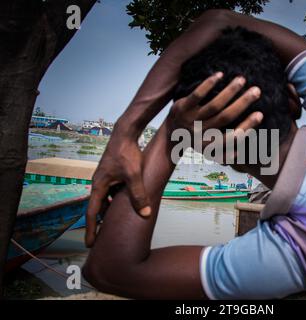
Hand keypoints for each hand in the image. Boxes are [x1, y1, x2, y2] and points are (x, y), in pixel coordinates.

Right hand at [85, 132, 149, 246]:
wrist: (126, 134)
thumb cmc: (128, 153)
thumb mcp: (134, 176)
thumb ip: (139, 195)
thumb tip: (145, 214)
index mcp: (99, 186)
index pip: (92, 213)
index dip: (91, 229)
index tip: (89, 243)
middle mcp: (98, 182)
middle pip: (97, 207)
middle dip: (99, 222)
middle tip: (102, 237)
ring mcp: (104, 177)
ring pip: (105, 199)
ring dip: (109, 210)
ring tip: (115, 223)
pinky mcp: (111, 173)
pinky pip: (111, 191)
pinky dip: (116, 200)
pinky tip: (126, 204)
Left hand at [167, 72, 263, 155]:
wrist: (170, 135)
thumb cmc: (198, 141)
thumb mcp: (210, 152)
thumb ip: (226, 155)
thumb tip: (242, 152)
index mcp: (210, 146)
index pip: (233, 137)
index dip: (248, 126)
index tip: (260, 114)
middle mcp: (200, 134)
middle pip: (225, 117)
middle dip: (243, 103)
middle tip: (257, 91)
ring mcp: (190, 120)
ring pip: (214, 105)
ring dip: (230, 91)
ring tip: (242, 79)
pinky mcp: (182, 108)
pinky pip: (197, 95)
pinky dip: (209, 84)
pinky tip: (220, 75)